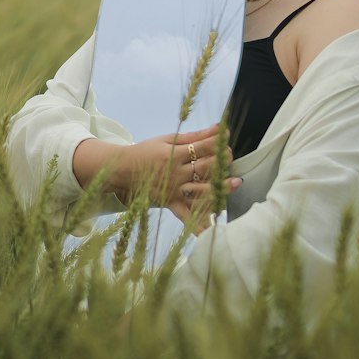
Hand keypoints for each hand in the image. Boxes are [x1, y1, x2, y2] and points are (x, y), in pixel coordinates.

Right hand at [73, 124, 240, 228]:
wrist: (122, 170)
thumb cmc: (146, 151)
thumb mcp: (168, 139)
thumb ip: (194, 136)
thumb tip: (219, 127)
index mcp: (175, 154)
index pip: (203, 147)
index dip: (218, 142)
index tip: (227, 137)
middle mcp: (176, 173)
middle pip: (206, 167)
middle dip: (222, 160)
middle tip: (230, 156)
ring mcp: (174, 190)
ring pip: (201, 189)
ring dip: (220, 186)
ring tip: (236, 182)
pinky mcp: (170, 203)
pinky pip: (185, 216)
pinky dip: (197, 225)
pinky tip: (211, 231)